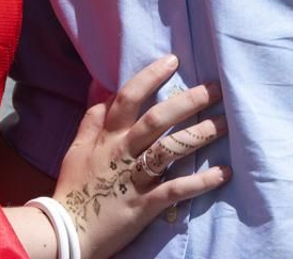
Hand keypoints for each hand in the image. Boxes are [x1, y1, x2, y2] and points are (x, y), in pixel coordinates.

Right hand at [51, 55, 229, 258]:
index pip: (127, 98)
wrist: (67, 232)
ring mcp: (134, 178)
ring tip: (225, 123)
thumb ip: (91, 120)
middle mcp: (121, 153)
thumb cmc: (74, 188)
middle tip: (215, 88)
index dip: (149, 77)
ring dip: (199, 135)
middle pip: (156, 120)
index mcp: (106, 138)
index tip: (173, 60)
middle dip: (187, 101)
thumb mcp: (76, 149)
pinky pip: (175, 189)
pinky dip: (200, 182)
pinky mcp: (144, 204)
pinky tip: (223, 172)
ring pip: (170, 150)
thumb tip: (102, 90)